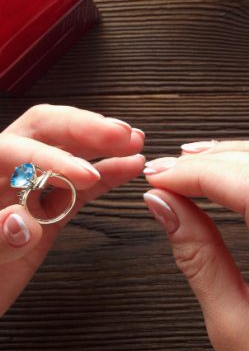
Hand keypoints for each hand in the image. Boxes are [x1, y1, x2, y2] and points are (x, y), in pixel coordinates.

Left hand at [0, 104, 144, 316]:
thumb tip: (22, 220)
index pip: (13, 149)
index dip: (51, 157)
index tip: (86, 175)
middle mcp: (4, 175)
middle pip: (42, 133)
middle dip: (83, 129)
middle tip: (119, 135)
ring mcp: (27, 193)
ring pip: (65, 153)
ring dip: (101, 145)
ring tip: (133, 142)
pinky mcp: (47, 213)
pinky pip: (78, 188)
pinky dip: (105, 176)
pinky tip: (128, 168)